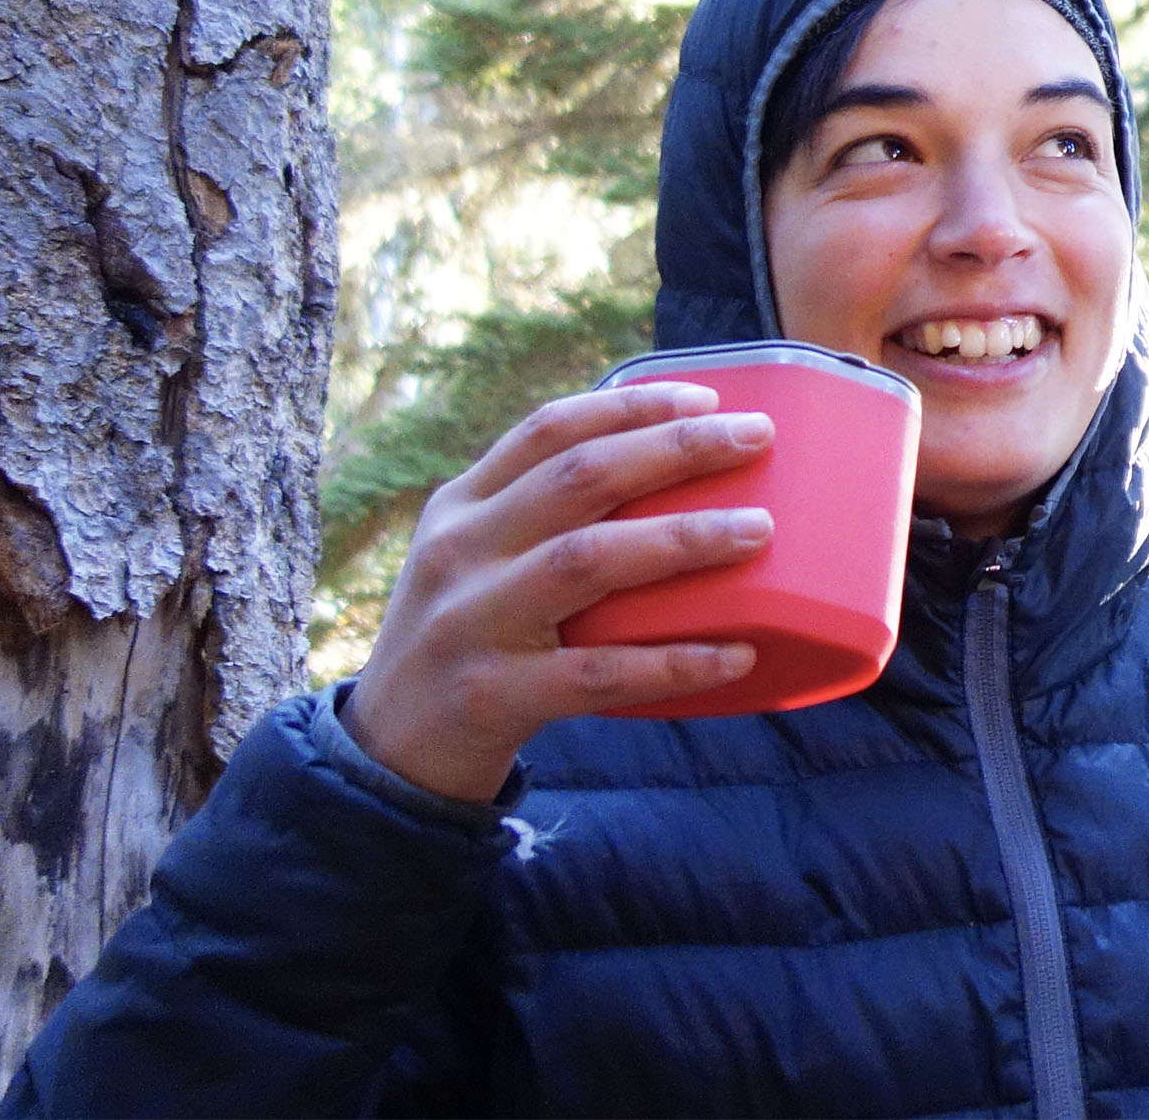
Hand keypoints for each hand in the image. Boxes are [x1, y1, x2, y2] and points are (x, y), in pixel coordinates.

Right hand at [343, 381, 774, 802]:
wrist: (389, 751)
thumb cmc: (465, 643)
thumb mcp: (475, 563)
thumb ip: (539, 522)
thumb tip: (666, 481)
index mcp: (462, 507)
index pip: (549, 430)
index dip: (630, 407)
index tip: (707, 398)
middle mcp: (462, 550)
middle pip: (579, 478)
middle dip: (674, 449)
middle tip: (755, 438)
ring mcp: (474, 621)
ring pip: (589, 559)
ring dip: (683, 539)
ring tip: (759, 531)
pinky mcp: (495, 694)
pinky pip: (601, 673)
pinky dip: (675, 662)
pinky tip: (737, 653)